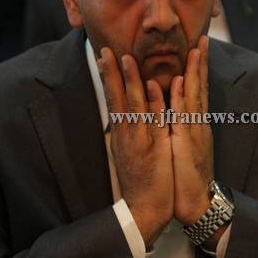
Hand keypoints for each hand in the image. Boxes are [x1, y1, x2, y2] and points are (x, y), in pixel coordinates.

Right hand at [99, 47, 173, 246]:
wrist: (145, 208)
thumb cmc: (141, 180)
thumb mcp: (129, 153)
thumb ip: (128, 132)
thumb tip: (124, 115)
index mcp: (122, 134)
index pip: (114, 100)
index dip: (109, 78)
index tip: (105, 57)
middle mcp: (126, 134)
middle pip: (117, 98)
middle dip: (112, 73)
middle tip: (105, 49)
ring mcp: (138, 141)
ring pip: (132, 105)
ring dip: (129, 81)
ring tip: (125, 59)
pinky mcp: (152, 149)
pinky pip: (152, 122)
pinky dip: (151, 104)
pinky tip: (150, 86)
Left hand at [170, 36, 213, 225]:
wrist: (196, 199)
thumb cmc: (187, 174)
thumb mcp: (184, 145)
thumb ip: (182, 126)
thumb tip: (175, 109)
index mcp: (195, 123)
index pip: (197, 89)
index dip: (198, 68)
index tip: (198, 47)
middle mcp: (198, 123)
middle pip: (201, 86)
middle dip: (202, 61)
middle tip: (204, 36)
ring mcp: (195, 130)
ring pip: (196, 95)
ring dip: (196, 70)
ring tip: (198, 47)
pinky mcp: (188, 141)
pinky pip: (185, 115)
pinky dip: (183, 97)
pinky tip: (183, 81)